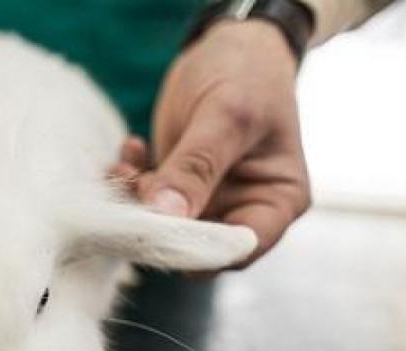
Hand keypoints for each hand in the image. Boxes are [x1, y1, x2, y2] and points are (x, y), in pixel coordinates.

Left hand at [120, 21, 310, 266]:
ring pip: (164, 225)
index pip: (240, 249)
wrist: (231, 45)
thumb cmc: (247, 74)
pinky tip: (131, 149)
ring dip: (138, 200)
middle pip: (197, 244)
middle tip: (135, 189)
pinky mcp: (179, 189)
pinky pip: (147, 201)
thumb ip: (197, 167)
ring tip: (127, 165)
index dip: (199, 249)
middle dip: (160, 223)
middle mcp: (244, 208)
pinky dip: (131, 180)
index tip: (159, 228)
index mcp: (278, 200)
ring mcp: (210, 201)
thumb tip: (166, 216)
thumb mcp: (226, 115)